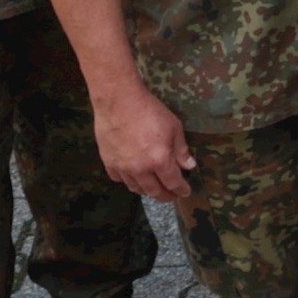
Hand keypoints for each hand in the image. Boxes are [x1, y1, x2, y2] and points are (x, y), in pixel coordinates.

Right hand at [91, 83, 194, 202]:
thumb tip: (189, 166)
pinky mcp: (108, 162)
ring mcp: (122, 167)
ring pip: (135, 188)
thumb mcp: (174, 128)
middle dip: (166, 196)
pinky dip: (128, 181)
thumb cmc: (150, 111)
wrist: (119, 102)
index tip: (186, 192)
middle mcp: (140, 169)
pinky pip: (119, 179)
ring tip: (154, 188)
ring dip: (147, 191)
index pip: (173, 183)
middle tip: (172, 196)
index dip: (181, 190)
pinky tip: (133, 177)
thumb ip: (181, 150)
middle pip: (154, 191)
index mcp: (159, 161)